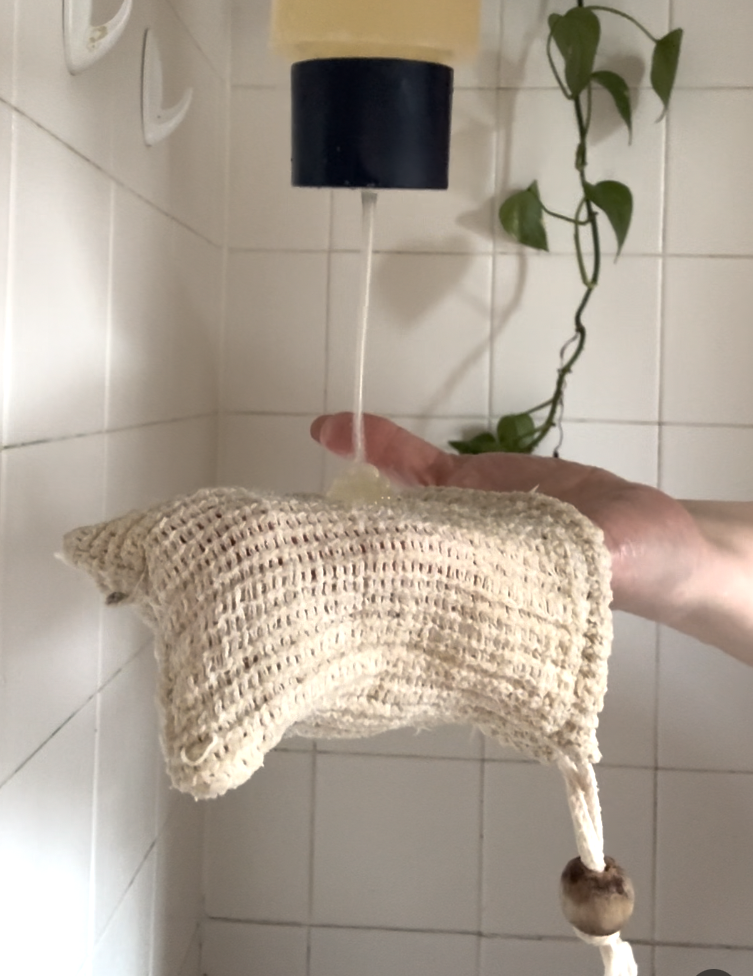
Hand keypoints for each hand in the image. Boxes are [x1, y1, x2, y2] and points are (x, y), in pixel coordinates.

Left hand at [312, 413, 752, 664]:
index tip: (317, 577)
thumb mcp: (608, 566)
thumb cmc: (632, 565)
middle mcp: (458, 559)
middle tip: (282, 528)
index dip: (363, 582)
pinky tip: (339, 428)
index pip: (409, 588)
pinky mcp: (469, 484)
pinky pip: (415, 464)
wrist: (648, 536)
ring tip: (298, 464)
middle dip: (336, 541)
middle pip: (384, 549)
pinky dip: (379, 444)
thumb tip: (571, 559)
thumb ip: (585, 560)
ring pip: (389, 504)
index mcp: (480, 587)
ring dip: (345, 491)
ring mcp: (458, 521)